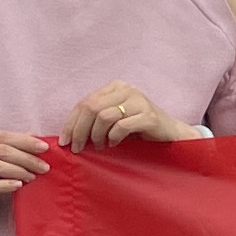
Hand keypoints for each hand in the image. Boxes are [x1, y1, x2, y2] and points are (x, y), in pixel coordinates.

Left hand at [60, 81, 184, 148]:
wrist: (171, 135)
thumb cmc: (138, 130)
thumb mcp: (114, 120)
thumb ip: (95, 119)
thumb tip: (68, 135)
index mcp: (115, 88)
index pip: (85, 102)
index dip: (71, 123)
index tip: (64, 141)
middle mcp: (127, 90)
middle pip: (91, 108)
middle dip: (80, 130)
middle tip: (78, 148)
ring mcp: (140, 101)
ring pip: (104, 116)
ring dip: (96, 135)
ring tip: (100, 146)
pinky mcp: (149, 116)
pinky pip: (121, 126)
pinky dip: (113, 138)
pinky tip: (114, 144)